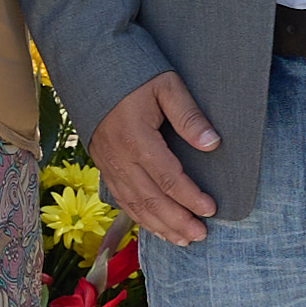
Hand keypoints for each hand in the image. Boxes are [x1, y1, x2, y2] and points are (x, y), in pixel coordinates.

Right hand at [91, 69, 222, 246]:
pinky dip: (140, 217)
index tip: (211, 209)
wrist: (92, 66)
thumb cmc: (135, 73)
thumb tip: (213, 144)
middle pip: (150, 199)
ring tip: (183, 239)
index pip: (168, 178)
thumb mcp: (167, 85)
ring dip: (159, 225)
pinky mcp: (102, 165)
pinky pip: (121, 199)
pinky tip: (156, 227)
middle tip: (201, 235)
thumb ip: (189, 116)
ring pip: (134, 204)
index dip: (190, 197)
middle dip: (177, 221)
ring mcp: (107, 163)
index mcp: (135, 138)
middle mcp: (118, 157)